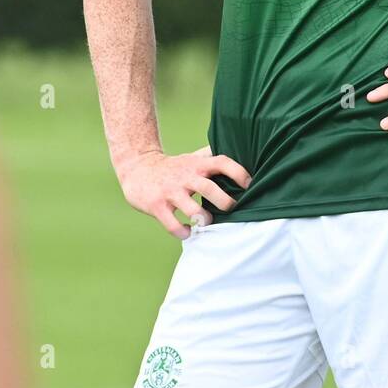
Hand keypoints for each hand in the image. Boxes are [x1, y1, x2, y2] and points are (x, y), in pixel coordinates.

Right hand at [116, 146, 250, 239]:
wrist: (137, 168)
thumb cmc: (173, 167)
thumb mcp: (193, 158)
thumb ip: (213, 158)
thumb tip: (243, 154)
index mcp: (197, 164)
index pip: (222, 162)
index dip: (238, 172)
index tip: (250, 185)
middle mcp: (185, 177)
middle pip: (209, 188)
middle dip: (224, 202)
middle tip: (230, 209)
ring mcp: (170, 192)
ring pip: (192, 210)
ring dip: (204, 219)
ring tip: (207, 222)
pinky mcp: (157, 206)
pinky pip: (173, 225)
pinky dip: (184, 232)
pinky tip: (188, 232)